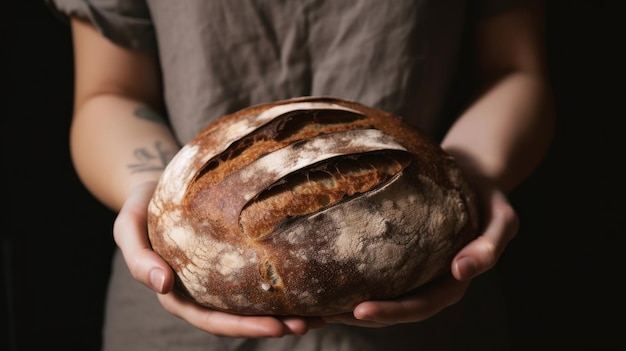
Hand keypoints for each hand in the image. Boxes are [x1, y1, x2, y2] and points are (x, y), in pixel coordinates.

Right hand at [113, 181, 324, 336]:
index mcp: (179, 292)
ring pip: (255, 300)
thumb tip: (161, 286)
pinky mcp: (236, 255)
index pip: (211, 319)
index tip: (275, 327)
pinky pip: (261, 272)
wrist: (157, 182)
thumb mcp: (127, 227)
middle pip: (241, 316)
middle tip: (308, 323)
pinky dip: (286, 280)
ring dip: (287, 310)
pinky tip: (312, 279)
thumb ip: (137, 258)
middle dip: (274, 324)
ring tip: (321, 313)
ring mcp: (221, 275)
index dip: (243, 327)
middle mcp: (204, 289)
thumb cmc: (141, 205)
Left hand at [323, 176, 518, 326]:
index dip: (391, 312)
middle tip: (322, 314)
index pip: (419, 305)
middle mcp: (427, 280)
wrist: (473, 173)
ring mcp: (409, 268)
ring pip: (375, 293)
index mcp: (451, 281)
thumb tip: (462, 272)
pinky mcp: (393, 251)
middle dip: (356, 315)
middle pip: (390, 307)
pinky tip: (319, 271)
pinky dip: (345, 274)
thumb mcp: (503, 218)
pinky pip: (369, 267)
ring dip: (344, 302)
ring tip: (311, 304)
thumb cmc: (489, 195)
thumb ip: (491, 246)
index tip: (360, 310)